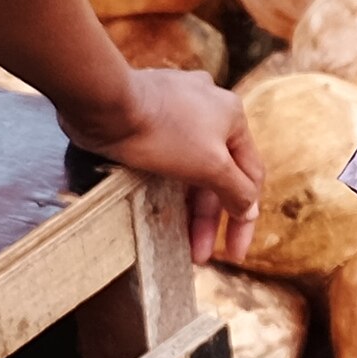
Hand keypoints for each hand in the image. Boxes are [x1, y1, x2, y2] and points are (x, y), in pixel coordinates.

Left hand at [72, 65, 264, 259]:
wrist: (105, 103)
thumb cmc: (162, 131)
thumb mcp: (211, 166)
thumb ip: (237, 190)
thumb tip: (251, 209)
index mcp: (233, 116)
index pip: (250, 177)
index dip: (244, 219)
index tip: (233, 252)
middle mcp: (210, 108)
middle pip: (218, 174)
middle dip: (208, 219)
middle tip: (198, 255)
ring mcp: (178, 107)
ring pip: (192, 166)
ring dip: (188, 205)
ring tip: (177, 240)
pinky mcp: (148, 113)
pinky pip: (168, 155)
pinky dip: (169, 183)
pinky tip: (159, 205)